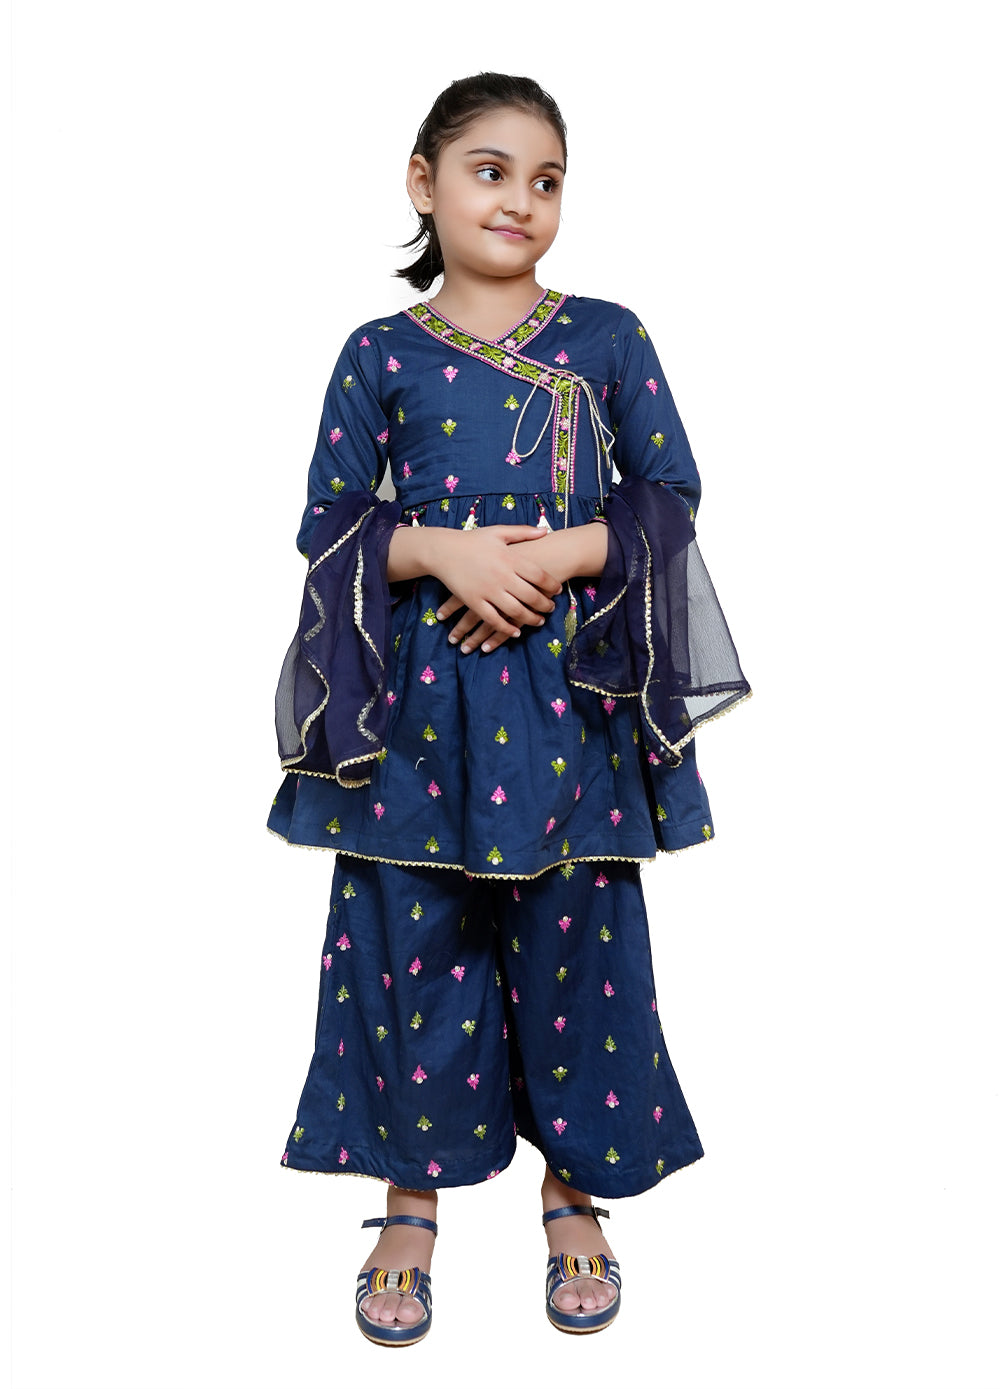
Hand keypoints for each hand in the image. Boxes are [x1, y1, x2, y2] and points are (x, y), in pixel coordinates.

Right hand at [430, 525, 561, 653]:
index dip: (552, 585)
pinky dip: (506, 629)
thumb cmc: (472, 540)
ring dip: (530, 619)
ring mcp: (488, 591)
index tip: (558, 591)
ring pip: (516, 611)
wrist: (442, 550)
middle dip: (545, 605)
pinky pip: (494, 620)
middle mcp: (501, 576)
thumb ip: (523, 532)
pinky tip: (515, 632)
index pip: (539, 576)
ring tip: (539, 621)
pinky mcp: (474, 602)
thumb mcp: (498, 531)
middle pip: (531, 596)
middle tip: (551, 609)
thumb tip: (545, 531)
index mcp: (509, 558)